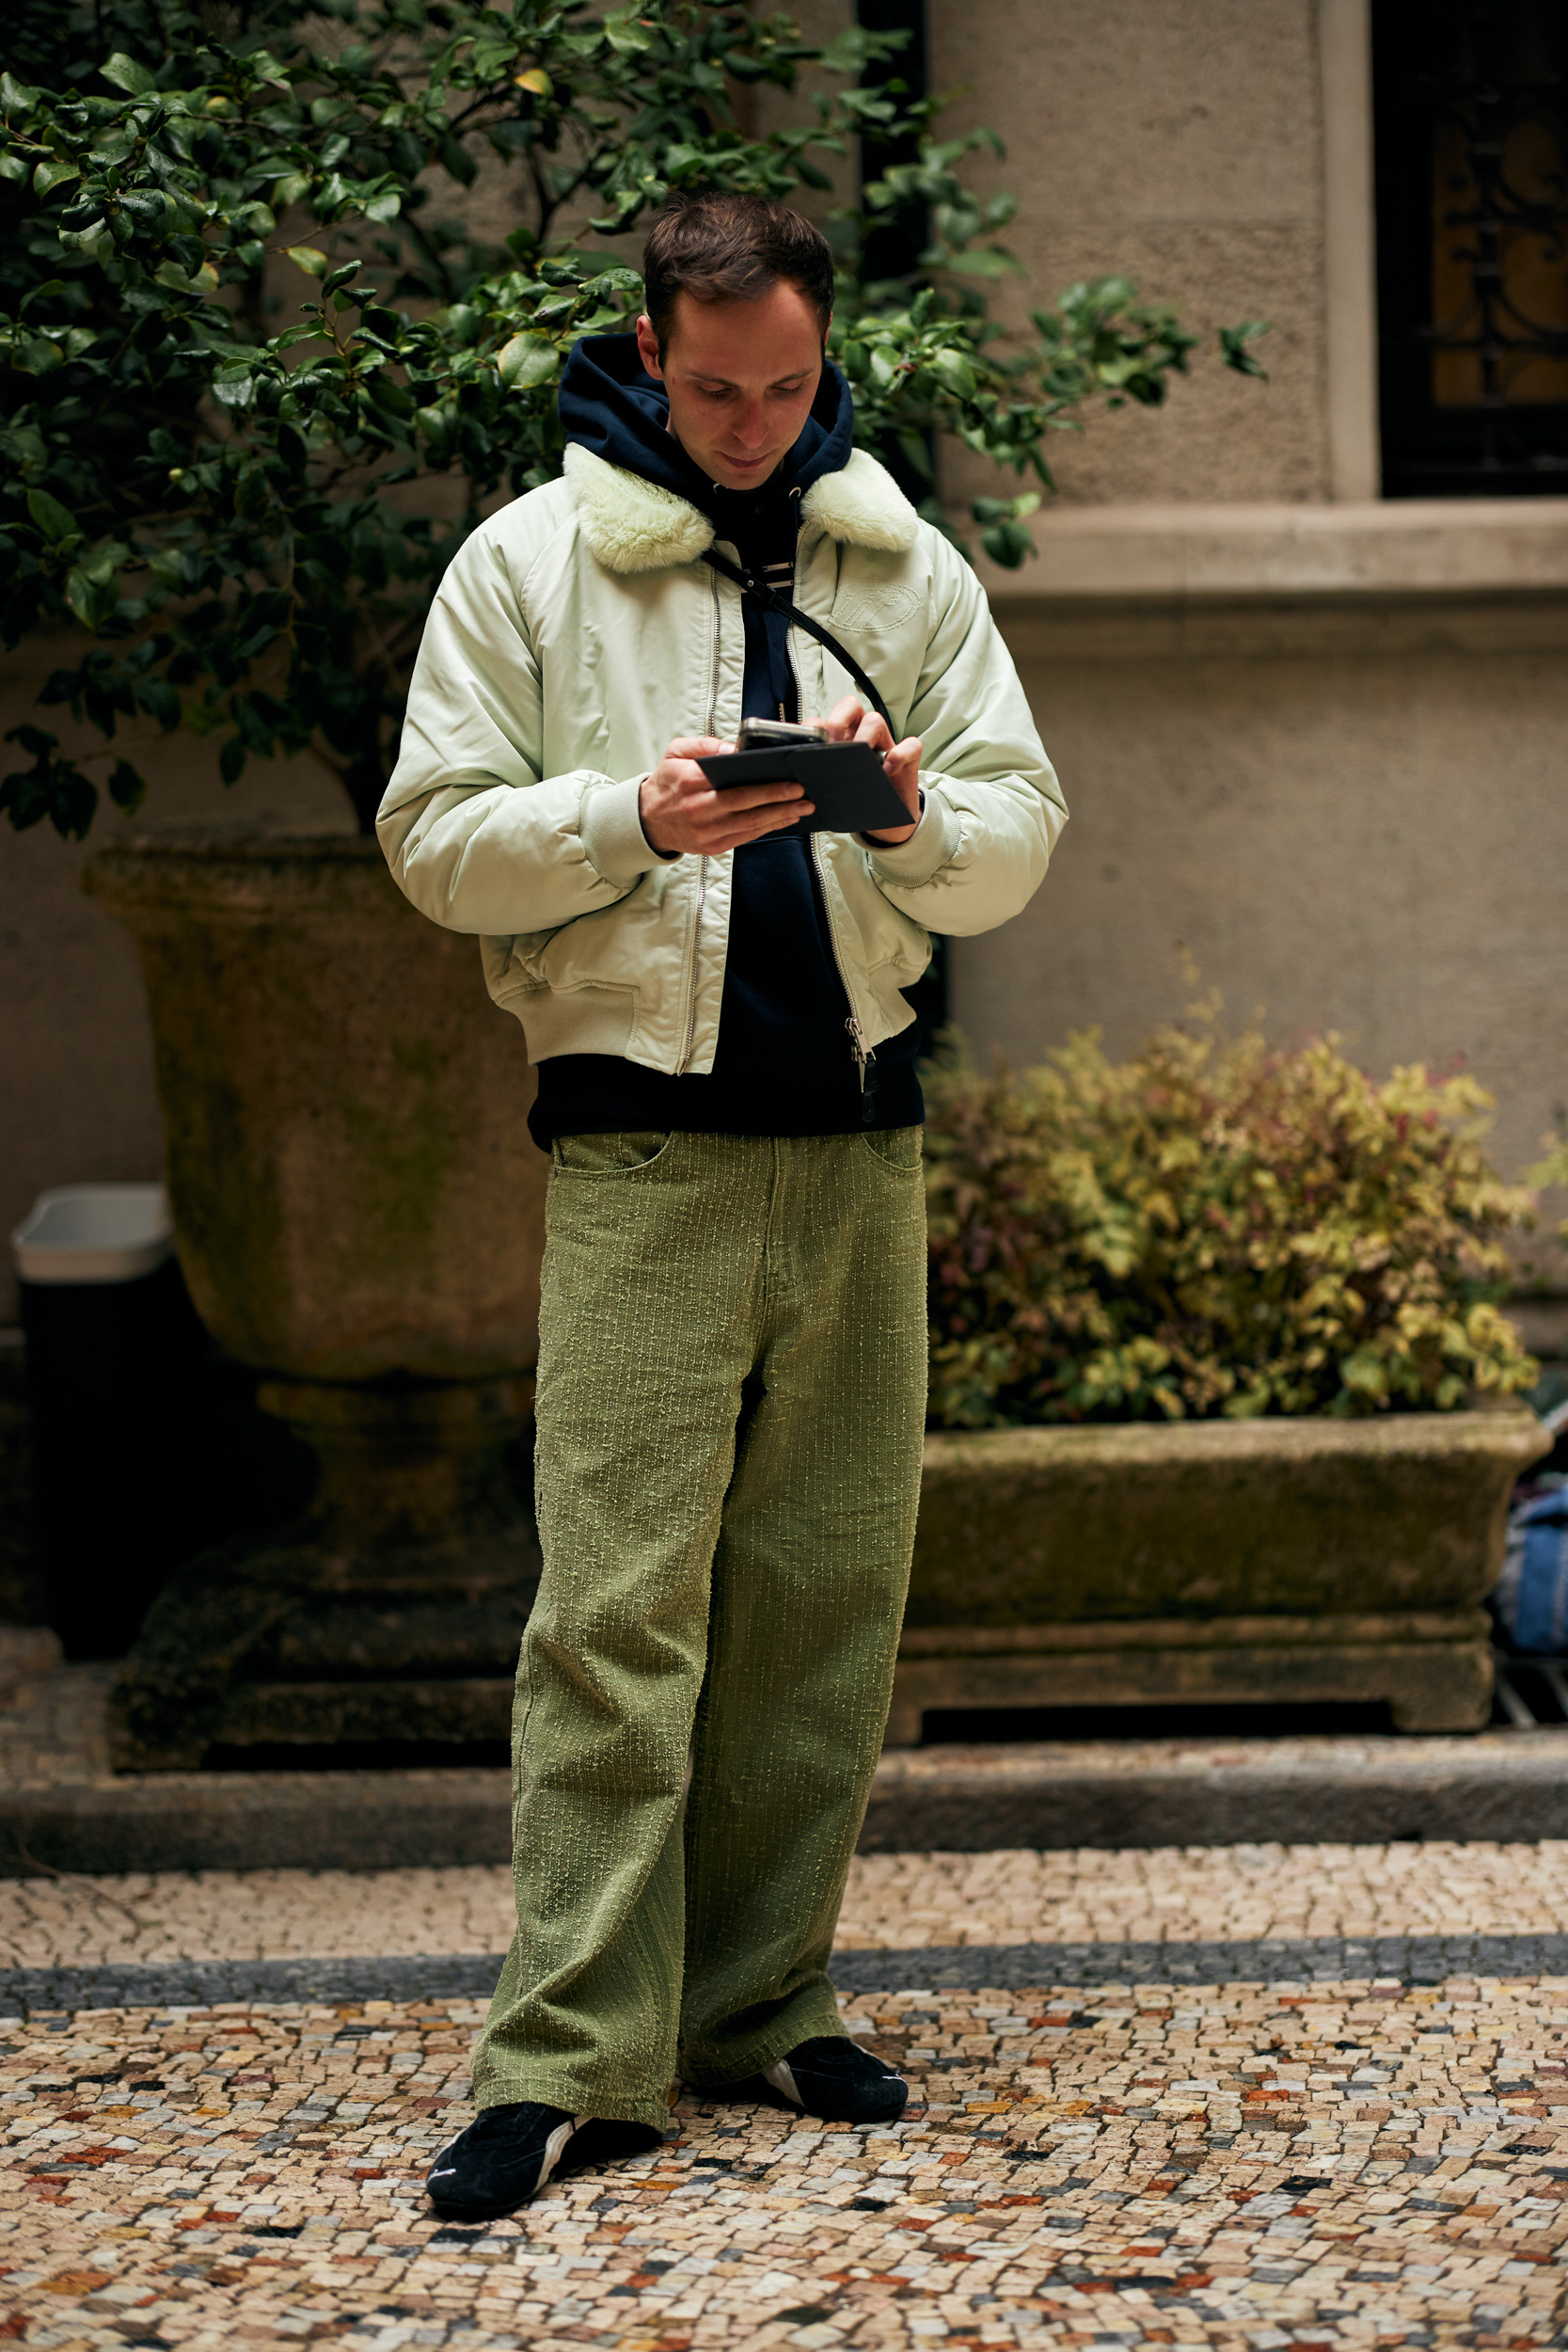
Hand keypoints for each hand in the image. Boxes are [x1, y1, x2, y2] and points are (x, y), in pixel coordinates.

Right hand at [639, 735, 810, 857]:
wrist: (647, 820)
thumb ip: (704, 745)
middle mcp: (699, 810)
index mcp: (690, 783)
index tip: (788, 778)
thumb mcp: (676, 752)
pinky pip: (746, 837)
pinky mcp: (712, 847)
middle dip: (778, 799)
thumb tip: (735, 748)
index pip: (733, 784)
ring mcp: (706, 832)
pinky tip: (784, 819)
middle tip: (803, 793)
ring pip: (750, 824)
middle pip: (746, 805)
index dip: (763, 784)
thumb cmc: (667, 782)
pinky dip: (768, 828)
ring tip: (803, 807)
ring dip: (780, 817)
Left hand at [820, 695, 922, 844]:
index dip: (815, 728)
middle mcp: (861, 736)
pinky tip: (887, 772)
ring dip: (865, 735)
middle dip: (838, 721)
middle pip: (849, 707)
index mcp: (840, 740)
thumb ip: (820, 777)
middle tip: (833, 746)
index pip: (824, 719)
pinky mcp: (909, 758)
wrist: (886, 822)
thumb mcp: (835, 790)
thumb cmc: (858, 801)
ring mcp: (886, 744)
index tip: (810, 749)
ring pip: (876, 720)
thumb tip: (798, 778)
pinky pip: (910, 746)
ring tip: (859, 757)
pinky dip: (898, 755)